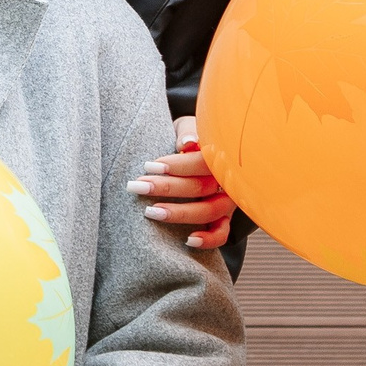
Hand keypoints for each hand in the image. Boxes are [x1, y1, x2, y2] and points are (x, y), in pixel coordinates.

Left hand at [130, 115, 233, 250]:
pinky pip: (222, 233)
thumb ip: (187, 132)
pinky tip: (187, 240)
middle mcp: (227, 180)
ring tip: (150, 211)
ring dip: (179, 213)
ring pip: (209, 211)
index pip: (201, 162)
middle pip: (200, 188)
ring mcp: (228, 200)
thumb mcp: (189, 125)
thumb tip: (188, 143)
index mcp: (221, 155)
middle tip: (137, 186)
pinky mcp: (224, 217)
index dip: (176, 166)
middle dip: (166, 188)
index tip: (149, 166)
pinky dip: (208, 239)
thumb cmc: (192, 135)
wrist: (205, 146)